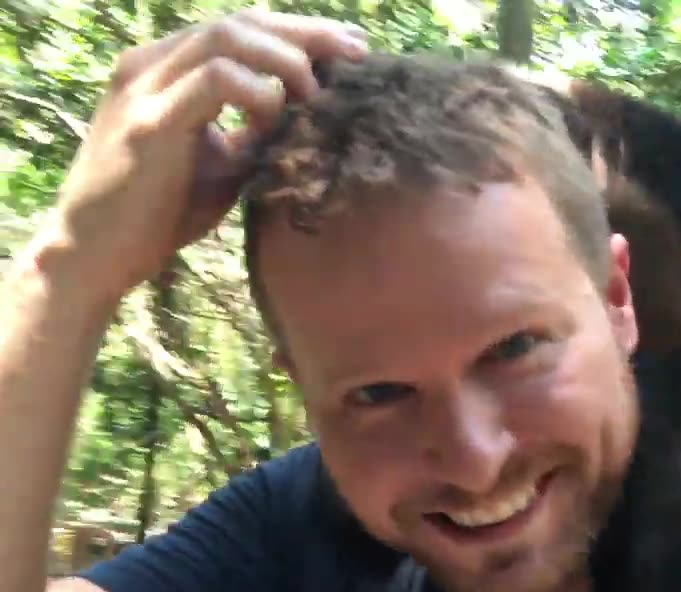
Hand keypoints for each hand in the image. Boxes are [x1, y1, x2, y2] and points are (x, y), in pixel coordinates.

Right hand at [42, 10, 367, 297]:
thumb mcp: (223, 159)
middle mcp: (149, 63)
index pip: (241, 26)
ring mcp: (144, 87)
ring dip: (285, 60)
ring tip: (313, 95)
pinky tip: (272, 124)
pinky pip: (215, 80)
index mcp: (165, 66)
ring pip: (227, 37)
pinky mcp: (148, 123)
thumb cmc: (162, 209)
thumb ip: (257, 128)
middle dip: (307, 34)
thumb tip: (317, 115)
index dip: (301, 31)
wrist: (98, 254)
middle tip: (357, 54)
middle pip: (241, 22)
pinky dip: (257, 94)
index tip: (353, 48)